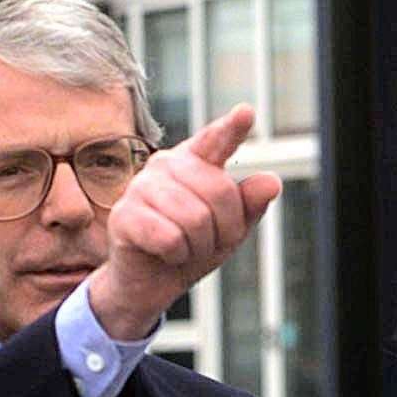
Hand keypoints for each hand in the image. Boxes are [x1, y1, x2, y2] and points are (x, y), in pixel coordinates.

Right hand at [87, 104, 280, 339]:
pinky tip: (165, 254)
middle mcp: (166, 165)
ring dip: (198, 246)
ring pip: (195, 219)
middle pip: (219, 191)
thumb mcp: (230, 229)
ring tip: (184, 249)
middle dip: (224, 229)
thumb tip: (271, 182)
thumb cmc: (191, 249)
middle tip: (206, 242)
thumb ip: (249, 204)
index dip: (231, 129)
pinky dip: (176, 256)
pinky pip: (170, 238)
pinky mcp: (124, 215)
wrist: (150, 284)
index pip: (215, 141)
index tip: (246, 113)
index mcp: (194, 161)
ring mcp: (141, 187)